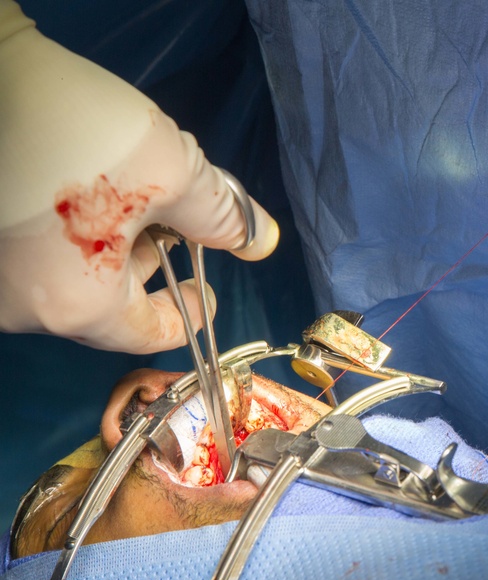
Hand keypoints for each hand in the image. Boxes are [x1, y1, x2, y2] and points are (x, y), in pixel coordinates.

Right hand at [0, 2, 279, 351]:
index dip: (187, 312)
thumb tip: (258, 239)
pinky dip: (76, 235)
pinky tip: (94, 191)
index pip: (147, 335)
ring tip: (135, 195)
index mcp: (74, 307)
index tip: (206, 291)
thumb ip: (220, 216)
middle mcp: (21, 305)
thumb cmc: (76, 130)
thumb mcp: (173, 173)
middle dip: (148, 268)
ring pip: (72, 278)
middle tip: (174, 223)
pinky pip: (37, 255)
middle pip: (107, 305)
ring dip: (112, 247)